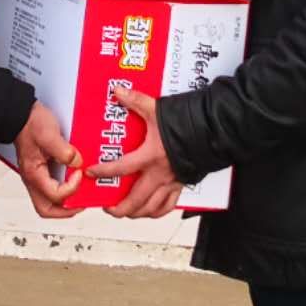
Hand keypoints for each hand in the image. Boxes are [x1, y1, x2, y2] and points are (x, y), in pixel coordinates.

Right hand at [12, 101, 82, 218]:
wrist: (22, 115)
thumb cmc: (31, 123)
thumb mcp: (49, 134)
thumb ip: (64, 151)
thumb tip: (77, 162)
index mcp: (34, 174)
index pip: (54, 195)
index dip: (71, 188)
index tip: (79, 173)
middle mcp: (34, 179)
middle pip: (47, 209)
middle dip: (66, 211)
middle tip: (82, 203)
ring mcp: (37, 177)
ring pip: (49, 202)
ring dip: (66, 203)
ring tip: (80, 196)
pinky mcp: (42, 171)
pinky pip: (53, 188)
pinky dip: (65, 190)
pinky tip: (75, 180)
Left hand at [85, 87, 183, 218]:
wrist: (213, 130)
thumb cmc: (186, 122)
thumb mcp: (157, 109)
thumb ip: (136, 101)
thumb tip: (118, 91)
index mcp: (150, 156)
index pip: (121, 168)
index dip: (103, 172)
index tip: (92, 173)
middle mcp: (160, 174)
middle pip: (135, 200)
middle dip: (118, 208)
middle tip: (108, 207)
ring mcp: (172, 183)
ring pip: (151, 208)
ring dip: (135, 213)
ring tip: (125, 212)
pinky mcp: (182, 185)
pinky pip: (168, 206)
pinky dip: (157, 212)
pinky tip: (150, 211)